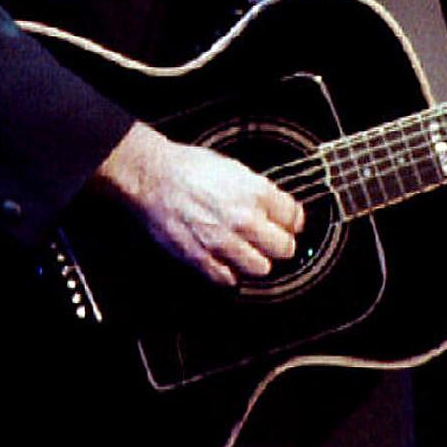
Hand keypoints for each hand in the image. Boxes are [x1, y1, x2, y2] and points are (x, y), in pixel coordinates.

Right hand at [93, 122, 304, 287]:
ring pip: (261, 269)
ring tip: (247, 252)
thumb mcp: (232, 167)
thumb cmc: (187, 168)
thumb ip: (258, 191)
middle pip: (284, 248)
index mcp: (255, 191)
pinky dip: (230, 273)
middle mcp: (243, 218)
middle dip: (279, 244)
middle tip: (269, 240)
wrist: (151, 176)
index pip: (295, 218)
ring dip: (256, 261)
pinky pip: (229, 279)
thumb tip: (276, 209)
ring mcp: (223, 241)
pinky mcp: (202, 258)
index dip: (291, 220)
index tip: (286, 223)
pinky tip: (225, 261)